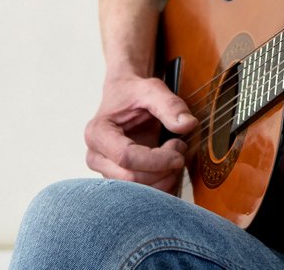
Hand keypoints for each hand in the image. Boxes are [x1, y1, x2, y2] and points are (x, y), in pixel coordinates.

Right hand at [84, 72, 196, 192]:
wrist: (124, 96)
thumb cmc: (134, 93)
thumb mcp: (152, 89)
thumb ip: (171, 105)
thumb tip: (188, 124)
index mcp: (98, 133)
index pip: (126, 158)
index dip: (157, 160)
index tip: (180, 150)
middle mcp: (96, 156)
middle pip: (130, 179)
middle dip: (163, 169)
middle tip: (180, 149)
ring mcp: (105, 170)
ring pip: (135, 190)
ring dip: (164, 178)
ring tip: (176, 154)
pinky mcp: (117, 177)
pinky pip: (139, 193)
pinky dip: (161, 185)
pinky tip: (172, 169)